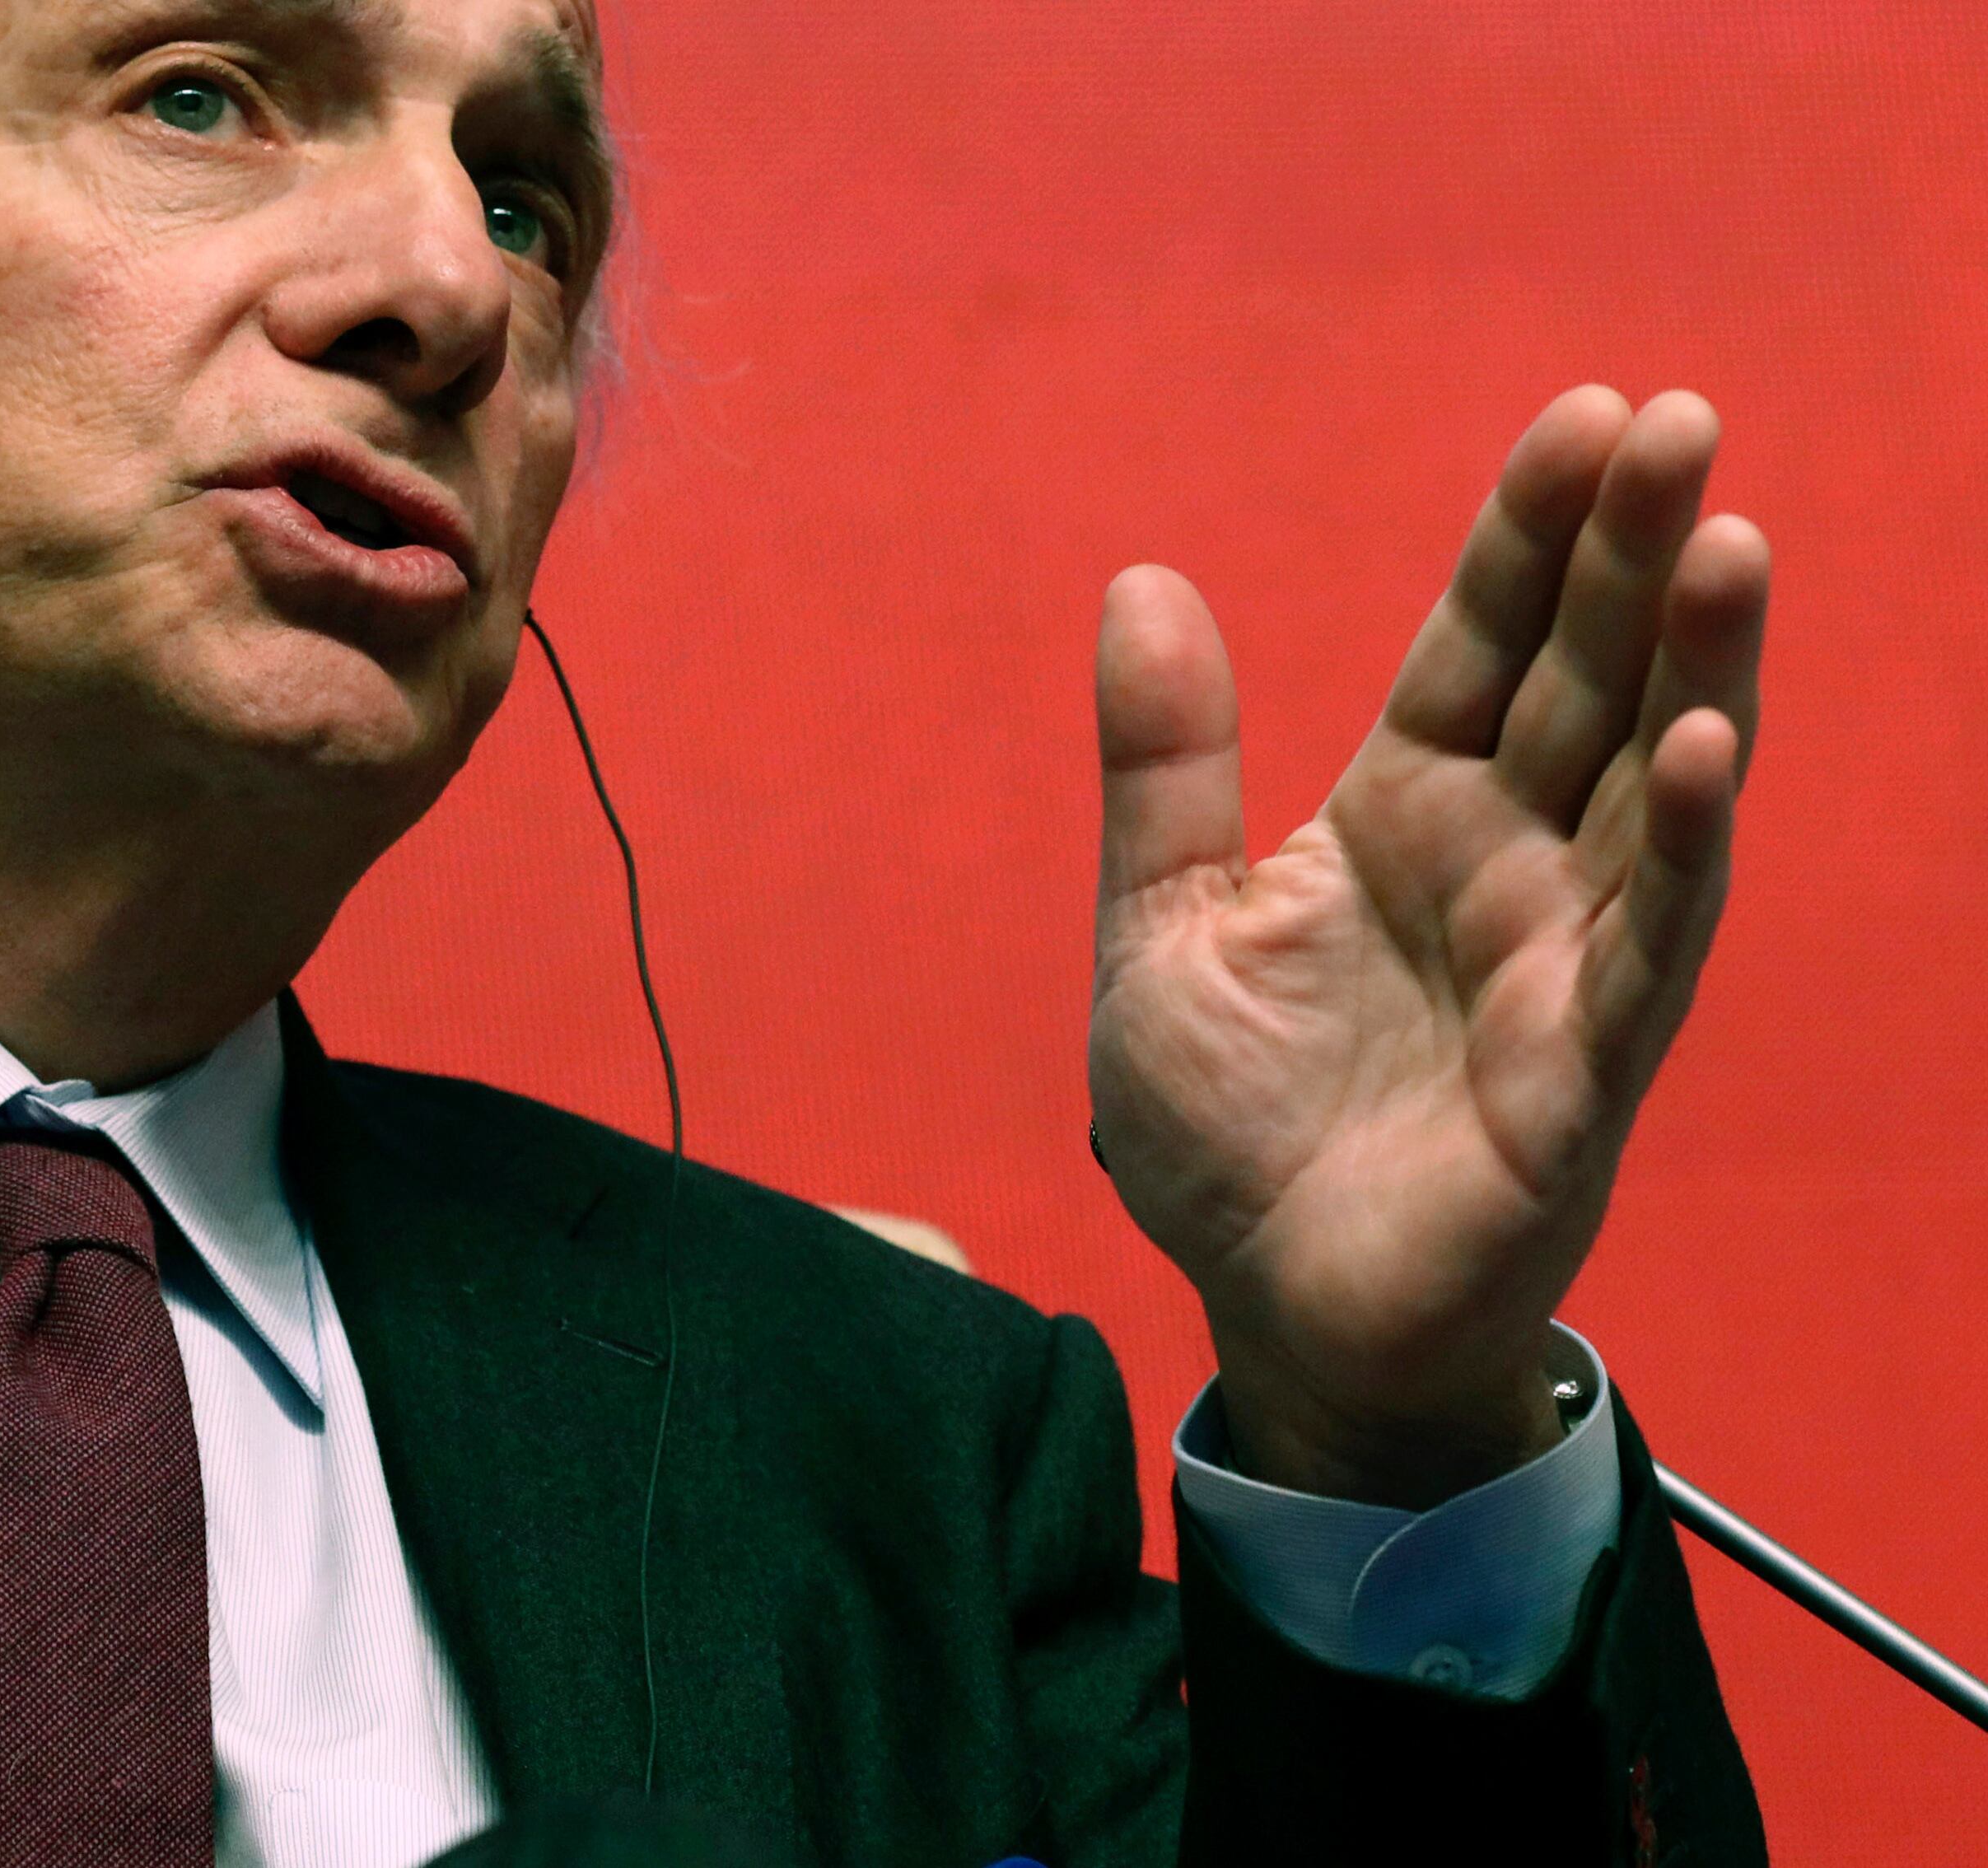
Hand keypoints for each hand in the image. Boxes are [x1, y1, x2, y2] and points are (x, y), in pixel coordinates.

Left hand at [1087, 387, 1765, 1507]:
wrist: (1267, 1304)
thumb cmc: (1228, 1129)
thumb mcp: (1161, 924)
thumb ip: (1163, 765)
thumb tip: (1138, 580)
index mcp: (1404, 813)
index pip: (1484, 644)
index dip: (1531, 536)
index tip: (1582, 416)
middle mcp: (1505, 863)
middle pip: (1586, 681)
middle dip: (1635, 556)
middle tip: (1680, 421)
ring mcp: (1562, 957)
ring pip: (1650, 787)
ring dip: (1693, 668)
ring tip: (1728, 543)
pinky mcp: (1586, 1066)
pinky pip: (1645, 941)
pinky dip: (1676, 843)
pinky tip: (1702, 745)